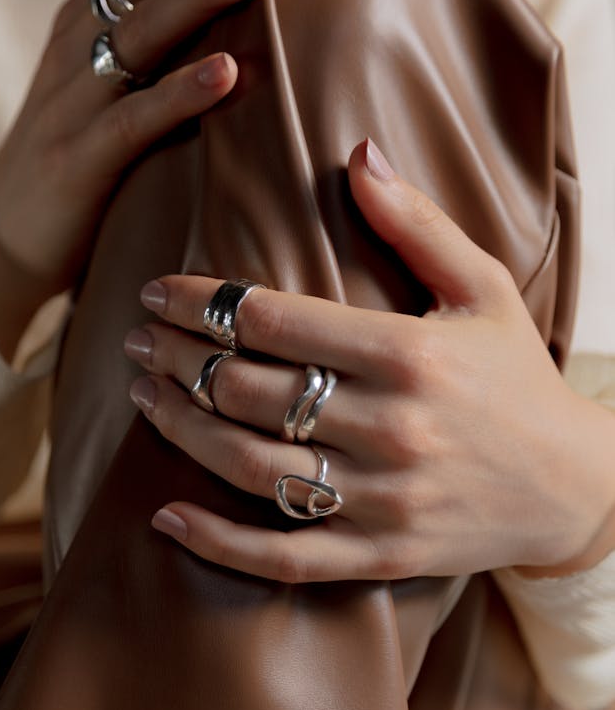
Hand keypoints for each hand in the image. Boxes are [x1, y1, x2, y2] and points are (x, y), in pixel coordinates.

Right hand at [0, 0, 280, 358]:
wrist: (21, 230)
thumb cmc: (87, 146)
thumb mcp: (116, 75)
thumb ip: (161, 31)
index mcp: (95, 12)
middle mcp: (82, 39)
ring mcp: (77, 96)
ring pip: (147, 31)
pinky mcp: (80, 157)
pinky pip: (136, 119)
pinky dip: (179, 94)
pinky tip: (225, 73)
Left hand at [124, 139, 614, 582]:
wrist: (571, 487)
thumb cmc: (518, 379)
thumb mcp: (482, 289)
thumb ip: (417, 223)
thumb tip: (357, 152)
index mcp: (407, 354)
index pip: (274, 321)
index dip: (201, 303)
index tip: (156, 292)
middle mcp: (389, 428)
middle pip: (248, 390)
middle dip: (177, 358)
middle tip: (138, 339)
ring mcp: (381, 500)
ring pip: (251, 466)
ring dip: (182, 428)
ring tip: (143, 395)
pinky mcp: (379, 556)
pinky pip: (282, 557)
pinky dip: (218, 542)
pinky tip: (166, 517)